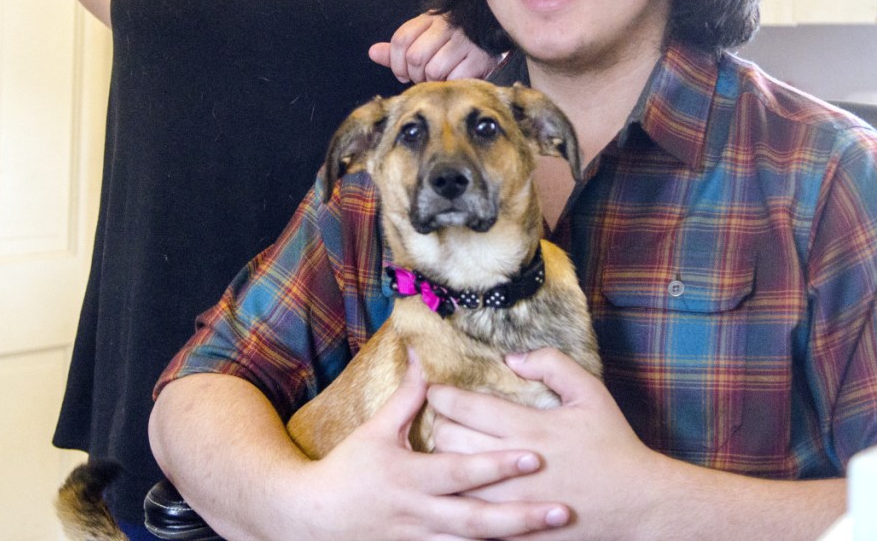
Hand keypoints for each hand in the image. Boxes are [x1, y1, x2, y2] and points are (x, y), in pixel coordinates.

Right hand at [286, 352, 570, 540]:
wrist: (314, 520)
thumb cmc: (349, 468)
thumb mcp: (376, 429)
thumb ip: (407, 396)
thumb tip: (422, 354)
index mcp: (411, 476)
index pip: (461, 471)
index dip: (497, 465)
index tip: (534, 456)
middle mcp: (419, 513)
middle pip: (477, 519)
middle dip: (522, 516)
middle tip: (563, 508)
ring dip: (512, 540)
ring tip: (553, 533)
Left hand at [369, 12, 497, 82]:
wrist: (492, 39)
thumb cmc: (452, 44)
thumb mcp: (424, 40)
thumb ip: (398, 49)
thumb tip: (372, 53)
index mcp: (430, 18)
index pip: (401, 40)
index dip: (396, 63)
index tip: (403, 73)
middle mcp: (447, 25)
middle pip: (415, 57)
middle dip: (415, 75)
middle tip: (424, 77)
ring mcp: (465, 41)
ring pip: (433, 70)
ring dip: (433, 82)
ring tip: (441, 78)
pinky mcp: (480, 57)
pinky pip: (454, 78)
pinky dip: (451, 84)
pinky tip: (456, 78)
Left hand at [428, 349, 667, 540]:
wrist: (638, 503)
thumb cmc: (612, 442)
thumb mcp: (590, 391)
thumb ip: (550, 364)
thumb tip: (511, 358)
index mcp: (530, 428)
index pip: (466, 407)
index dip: (442, 395)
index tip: (437, 390)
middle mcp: (515, 465)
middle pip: (449, 442)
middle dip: (438, 425)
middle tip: (442, 417)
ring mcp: (513, 502)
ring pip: (454, 480)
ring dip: (445, 460)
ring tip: (449, 448)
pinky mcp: (517, 529)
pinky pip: (472, 513)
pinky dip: (462, 495)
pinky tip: (464, 484)